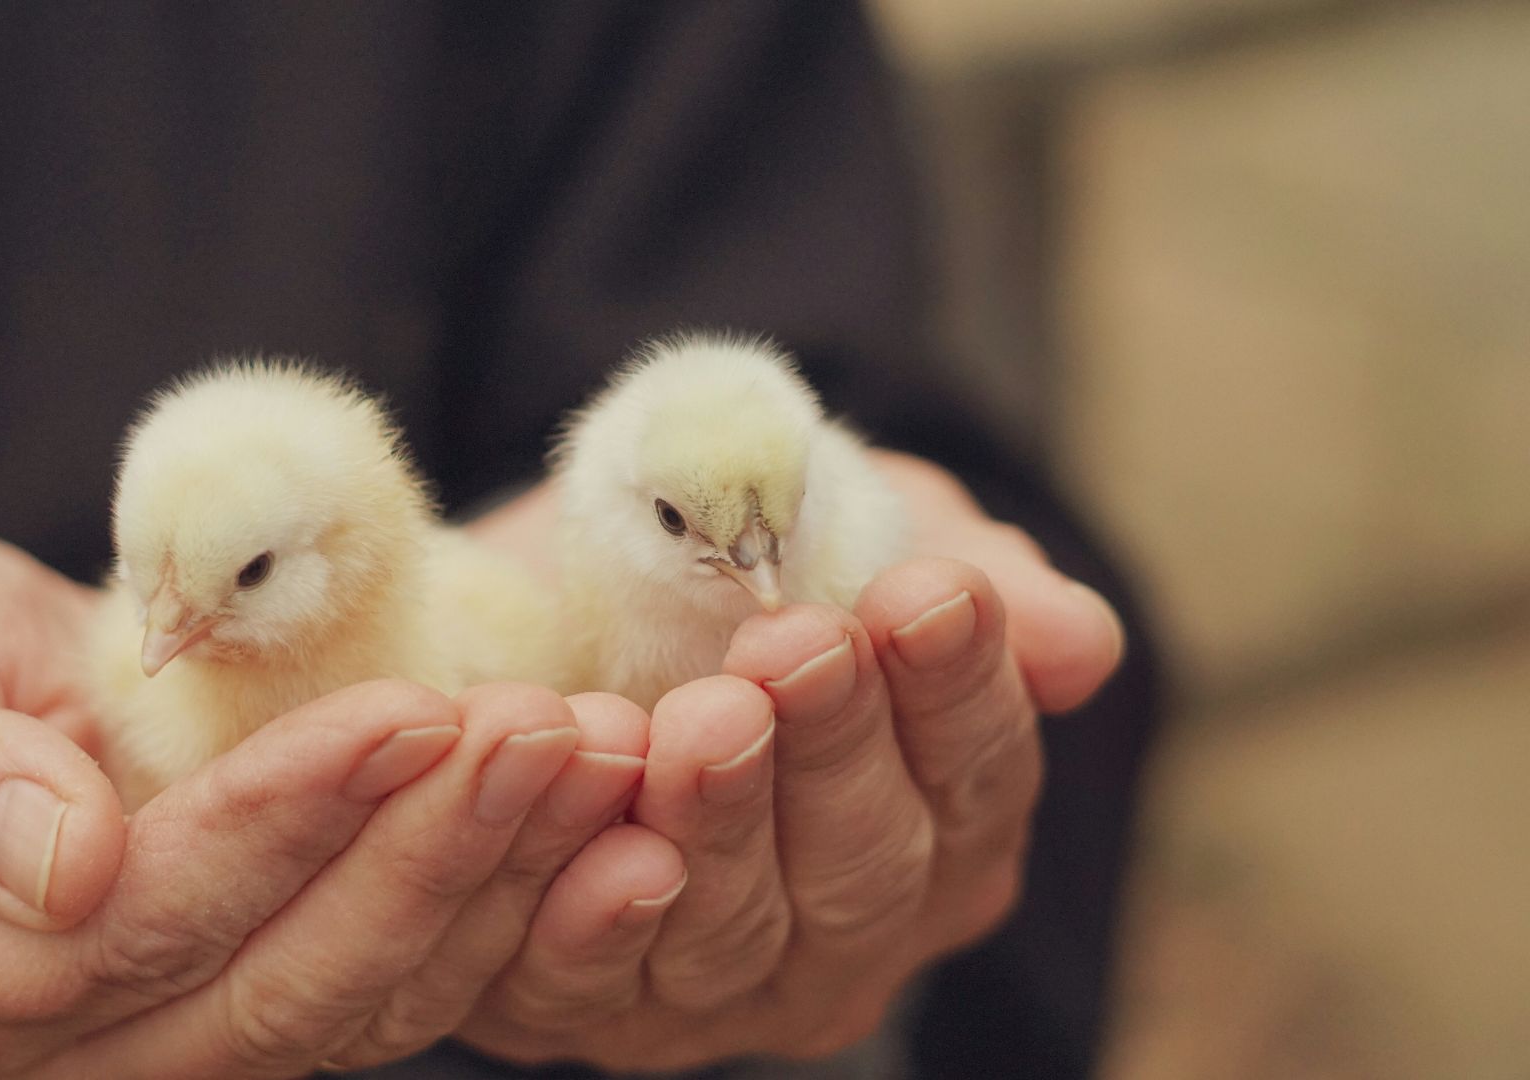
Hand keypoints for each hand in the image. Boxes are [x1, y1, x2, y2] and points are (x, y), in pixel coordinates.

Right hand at [0, 524, 622, 1077]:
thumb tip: (62, 870)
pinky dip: (505, 904)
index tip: (418, 708)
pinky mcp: (260, 1006)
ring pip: (367, 1002)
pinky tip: (595, 817)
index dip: (291, 817)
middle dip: (434, 853)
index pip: (151, 915)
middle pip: (283, 984)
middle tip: (554, 730)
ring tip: (600, 759)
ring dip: (501, 881)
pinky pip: (398, 983)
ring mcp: (176, 1046)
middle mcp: (73, 1054)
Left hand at [456, 454, 1122, 1069]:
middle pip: (866, 866)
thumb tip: (1081, 643)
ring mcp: (722, 988)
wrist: (545, 615)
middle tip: (799, 645)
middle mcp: (850, 936)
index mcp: (945, 828)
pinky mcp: (588, 1006)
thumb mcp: (856, 541)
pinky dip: (588, 908)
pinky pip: (587, 981)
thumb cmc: (733, 580)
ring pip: (736, 932)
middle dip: (834, 748)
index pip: (978, 773)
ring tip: (696, 722)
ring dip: (719, 824)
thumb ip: (969, 581)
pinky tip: (594, 821)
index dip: (956, 686)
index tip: (926, 592)